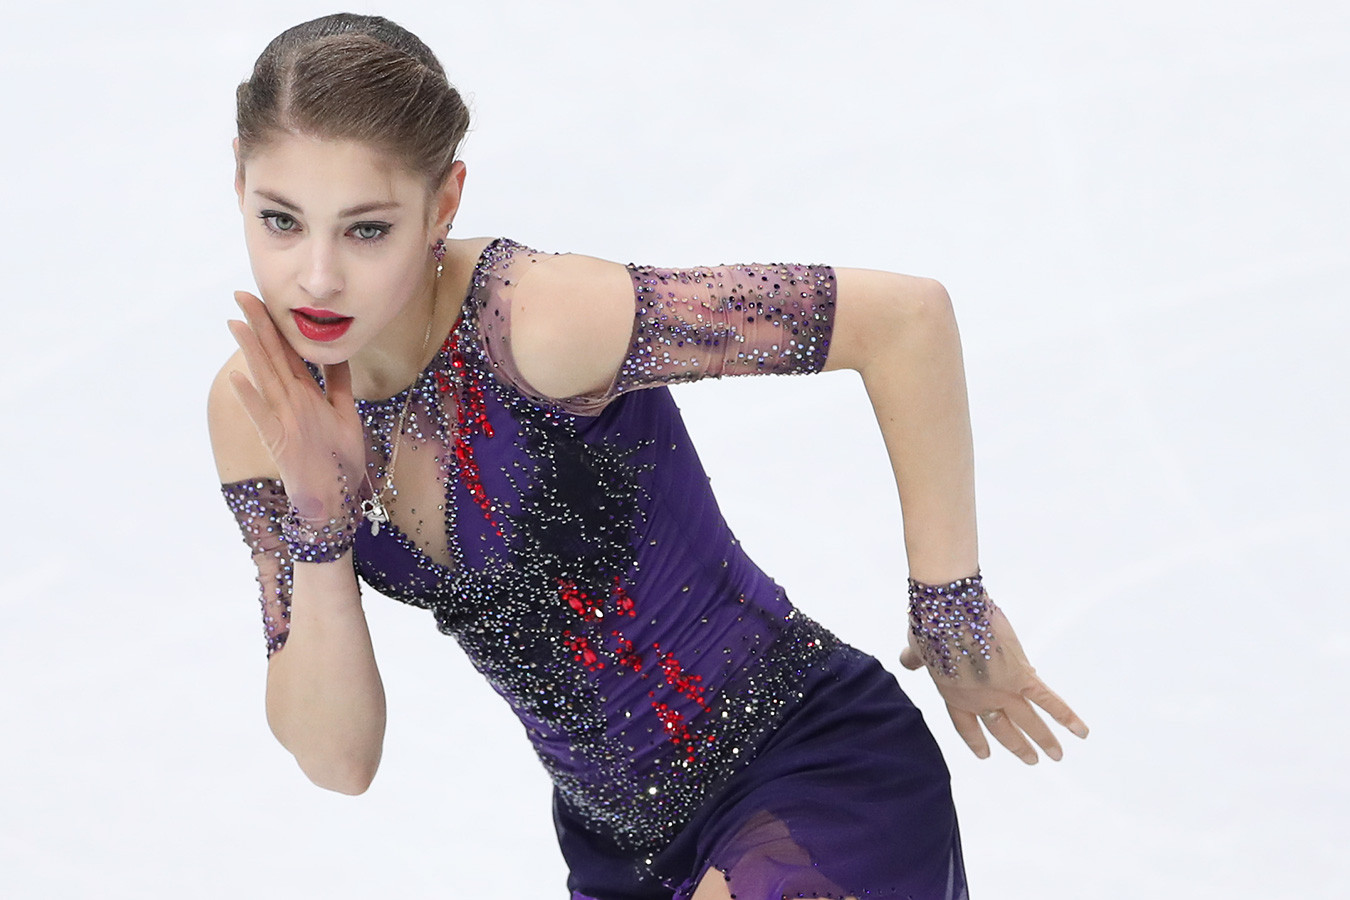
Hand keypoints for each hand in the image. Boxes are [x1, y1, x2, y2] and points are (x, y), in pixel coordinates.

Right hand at [227, 291, 365, 516]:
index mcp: (305, 394)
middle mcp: (291, 403)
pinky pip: (264, 417)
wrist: (337, 500)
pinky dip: (251, 399)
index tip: (265, 296)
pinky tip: (238, 378)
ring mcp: (283, 421)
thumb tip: (335, 352)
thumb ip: (339, 383)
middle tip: (242, 293)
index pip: (287, 352)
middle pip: (273, 357)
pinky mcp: (280, 442)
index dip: (276, 324)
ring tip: (235, 323)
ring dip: (250, 351)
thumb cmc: (340, 459)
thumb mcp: (345, 413)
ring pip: (265, 379)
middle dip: (259, 326)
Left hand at [900, 603, 1088, 763]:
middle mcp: (979, 699)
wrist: (949, 609)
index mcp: (952, 694)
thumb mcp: (917, 647)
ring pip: (1028, 720)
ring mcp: (1001, 690)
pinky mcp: (1021, 675)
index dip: (976, 739)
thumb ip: (913, 660)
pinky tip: (1081, 732)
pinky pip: (1048, 699)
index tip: (985, 754)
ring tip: (1056, 756)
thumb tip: (905, 662)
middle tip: (1031, 760)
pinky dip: (1066, 716)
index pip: (966, 724)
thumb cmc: (930, 622)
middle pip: (1002, 728)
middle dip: (1017, 745)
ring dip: (1044, 739)